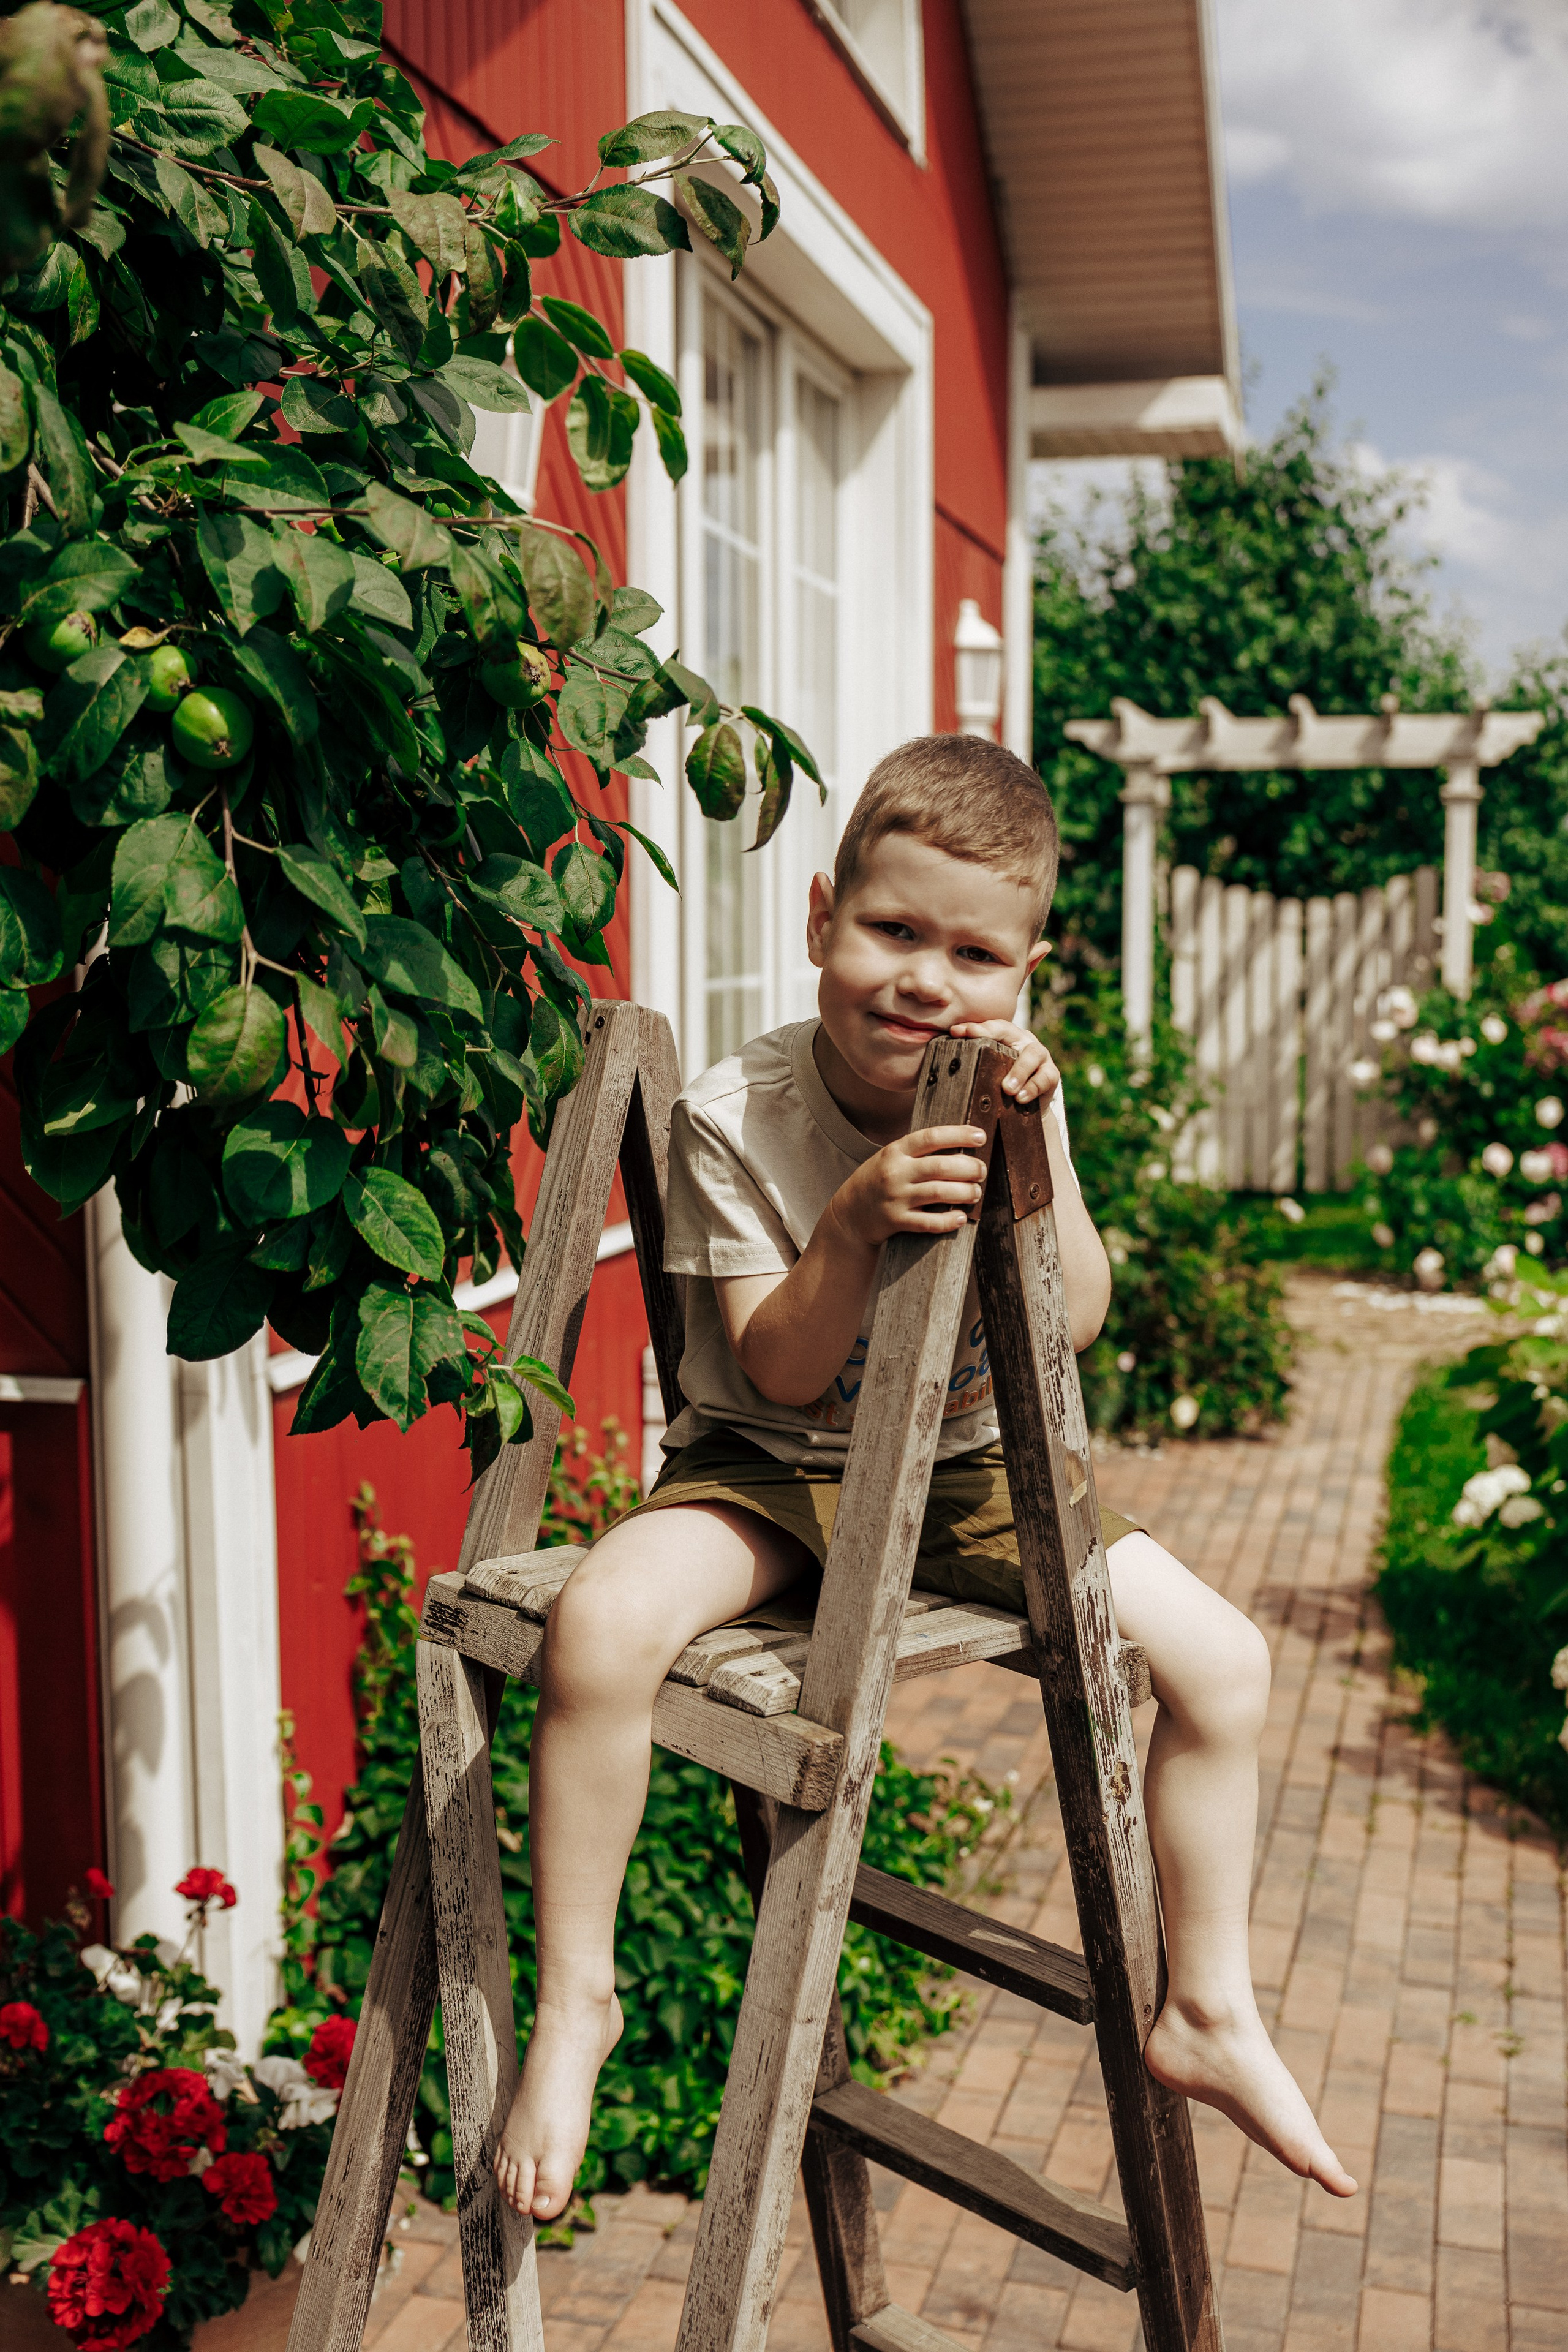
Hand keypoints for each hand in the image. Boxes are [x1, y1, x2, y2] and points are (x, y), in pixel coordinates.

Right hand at [826, 1125, 989, 1246]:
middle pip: (939, 1166)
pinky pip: (927, 1223)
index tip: (980, 1136)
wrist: (850, 1211)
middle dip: (968, 1168)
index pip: (931, 1137)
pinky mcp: (896, 1221)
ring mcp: (895, 1198)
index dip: (959, 1135)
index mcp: (895, 1151)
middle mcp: (895, 1172)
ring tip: (975, 1192)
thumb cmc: (878, 1179)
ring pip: (937, 1193)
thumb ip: (918, 1150)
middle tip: (981, 1171)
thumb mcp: (891, 1157)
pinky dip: (948, 1221)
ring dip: (964, 1192)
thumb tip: (961, 1144)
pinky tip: (960, 1217)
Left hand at [947, 1016, 1059, 1105]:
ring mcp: (1040, 1056)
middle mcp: (1023, 1041)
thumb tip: (937, 1072)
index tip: (956, 1032)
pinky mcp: (1051, 1074)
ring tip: (1007, 1088)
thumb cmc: (1001, 1085)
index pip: (990, 1027)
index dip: (975, 1028)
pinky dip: (1032, 1088)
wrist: (1028, 1107)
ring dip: (1019, 1071)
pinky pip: (1044, 1078)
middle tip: (978, 1054)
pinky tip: (1021, 1098)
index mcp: (1006, 1037)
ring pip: (1032, 1056)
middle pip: (1010, 1033)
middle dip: (993, 1038)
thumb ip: (971, 1068)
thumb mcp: (987, 1074)